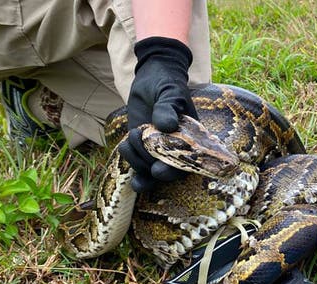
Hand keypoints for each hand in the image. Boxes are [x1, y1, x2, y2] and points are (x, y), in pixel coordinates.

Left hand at [119, 37, 196, 191]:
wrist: (152, 78)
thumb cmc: (167, 84)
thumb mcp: (170, 92)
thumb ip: (168, 108)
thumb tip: (168, 126)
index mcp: (191, 140)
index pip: (187, 164)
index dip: (173, 172)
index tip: (158, 170)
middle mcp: (176, 149)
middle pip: (167, 173)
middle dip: (152, 169)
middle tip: (140, 152)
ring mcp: (158, 150)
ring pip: (148, 170)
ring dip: (137, 159)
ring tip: (134, 133)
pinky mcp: (142, 148)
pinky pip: (136, 163)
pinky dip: (129, 159)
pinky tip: (126, 145)